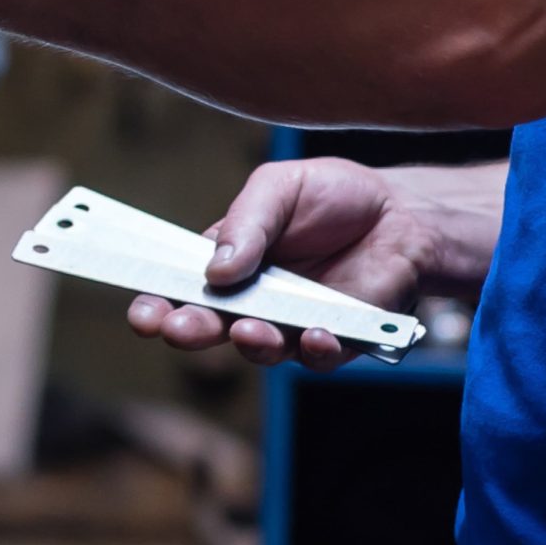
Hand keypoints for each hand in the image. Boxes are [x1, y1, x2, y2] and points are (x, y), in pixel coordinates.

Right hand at [125, 158, 442, 370]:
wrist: (402, 212)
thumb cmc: (332, 196)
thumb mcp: (278, 187)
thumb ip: (245, 222)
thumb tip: (217, 268)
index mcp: (226, 263)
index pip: (181, 289)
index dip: (157, 304)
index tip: (143, 314)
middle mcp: (254, 300)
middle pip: (212, 326)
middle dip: (190, 331)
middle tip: (178, 330)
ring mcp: (294, 323)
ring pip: (262, 349)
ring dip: (251, 345)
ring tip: (249, 331)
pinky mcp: (340, 338)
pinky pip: (320, 357)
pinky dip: (315, 350)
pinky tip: (315, 335)